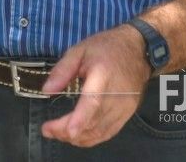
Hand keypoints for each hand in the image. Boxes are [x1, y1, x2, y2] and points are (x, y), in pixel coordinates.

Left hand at [40, 24, 150, 146]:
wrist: (138, 50)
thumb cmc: (106, 48)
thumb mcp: (79, 50)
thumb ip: (62, 70)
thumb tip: (46, 91)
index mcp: (103, 75)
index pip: (93, 101)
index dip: (79, 119)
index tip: (65, 132)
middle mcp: (117, 96)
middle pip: (93, 121)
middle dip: (67, 131)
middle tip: (47, 130)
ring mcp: (125, 108)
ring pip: (100, 131)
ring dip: (77, 138)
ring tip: (57, 134)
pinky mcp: (127, 115)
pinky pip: (108, 132)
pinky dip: (91, 138)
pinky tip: (77, 137)